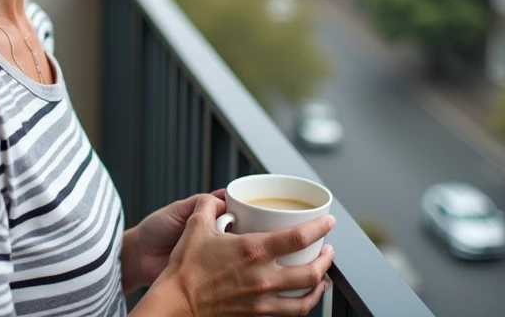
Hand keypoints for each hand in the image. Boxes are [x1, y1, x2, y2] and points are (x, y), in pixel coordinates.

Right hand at [140, 194, 335, 315]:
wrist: (176, 304)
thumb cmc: (185, 269)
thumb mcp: (196, 227)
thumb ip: (207, 206)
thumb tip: (215, 199)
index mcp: (253, 250)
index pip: (299, 237)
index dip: (320, 227)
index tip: (328, 222)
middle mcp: (263, 277)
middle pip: (312, 271)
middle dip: (327, 259)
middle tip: (329, 250)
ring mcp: (262, 300)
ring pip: (306, 299)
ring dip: (320, 286)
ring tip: (323, 277)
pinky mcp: (257, 315)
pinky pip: (290, 314)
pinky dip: (303, 305)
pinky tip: (303, 299)